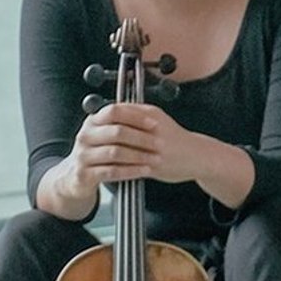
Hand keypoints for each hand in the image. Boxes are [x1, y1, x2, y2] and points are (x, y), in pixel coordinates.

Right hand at [72, 98, 167, 186]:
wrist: (75, 177)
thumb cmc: (96, 153)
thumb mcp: (104, 134)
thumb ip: (121, 122)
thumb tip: (147, 113)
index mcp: (92, 121)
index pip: (114, 111)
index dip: (135, 116)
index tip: (154, 123)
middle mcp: (85, 136)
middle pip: (116, 132)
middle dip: (141, 138)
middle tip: (159, 143)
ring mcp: (83, 156)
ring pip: (115, 152)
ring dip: (139, 156)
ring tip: (155, 159)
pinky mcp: (84, 174)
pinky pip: (111, 171)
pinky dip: (131, 171)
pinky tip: (143, 171)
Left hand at [74, 98, 231, 192]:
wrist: (196, 155)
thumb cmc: (174, 138)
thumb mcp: (156, 119)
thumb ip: (136, 115)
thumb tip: (112, 112)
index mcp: (150, 114)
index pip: (120, 111)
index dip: (102, 118)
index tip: (90, 124)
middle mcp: (152, 128)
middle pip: (118, 129)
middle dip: (99, 138)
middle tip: (83, 142)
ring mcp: (154, 147)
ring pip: (122, 149)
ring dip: (106, 154)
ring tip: (92, 157)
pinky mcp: (155, 164)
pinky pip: (131, 166)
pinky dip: (117, 168)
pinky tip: (106, 170)